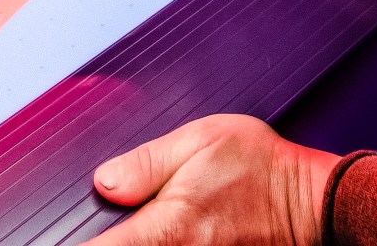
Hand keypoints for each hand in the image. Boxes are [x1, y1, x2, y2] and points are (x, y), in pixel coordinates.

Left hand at [94, 116, 338, 245]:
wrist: (312, 204)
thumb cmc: (262, 170)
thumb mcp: (200, 141)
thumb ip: (144, 164)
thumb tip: (104, 181)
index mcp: (166, 230)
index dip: (78, 243)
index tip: (63, 236)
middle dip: (111, 238)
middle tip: (119, 217)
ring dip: (137, 240)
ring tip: (148, 219)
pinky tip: (176, 230)